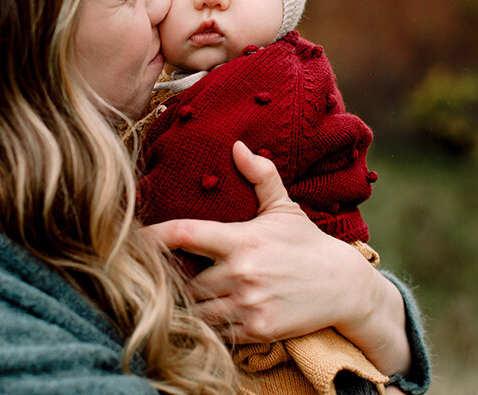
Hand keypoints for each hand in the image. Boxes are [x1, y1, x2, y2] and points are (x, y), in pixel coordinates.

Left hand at [144, 143, 386, 338]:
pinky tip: (209, 318)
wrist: (343, 286)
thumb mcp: (283, 207)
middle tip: (165, 277)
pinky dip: (210, 327)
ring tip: (181, 299)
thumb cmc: (306, 244)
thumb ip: (259, 175)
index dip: (155, 237)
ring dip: (188, 306)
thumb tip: (236, 145)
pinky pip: (218, 332)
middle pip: (184, 281)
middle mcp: (242, 273)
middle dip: (175, 281)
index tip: (134, 239)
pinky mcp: (258, 330)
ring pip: (197, 310)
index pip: (186, 234)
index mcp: (241, 239)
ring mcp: (249, 304)